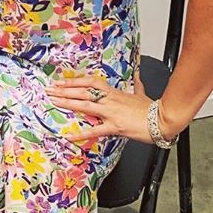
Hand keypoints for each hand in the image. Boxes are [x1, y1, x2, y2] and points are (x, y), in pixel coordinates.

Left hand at [45, 72, 181, 144]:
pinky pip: (95, 130)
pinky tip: (69, 136)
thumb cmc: (152, 109)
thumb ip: (137, 86)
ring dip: (68, 103)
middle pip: (84, 91)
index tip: (62, 82)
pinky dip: (81, 133)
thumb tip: (137, 76)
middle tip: (50, 89)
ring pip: (86, 105)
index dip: (75, 81)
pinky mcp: (116, 126)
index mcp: (115, 93)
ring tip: (53, 101)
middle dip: (65, 90)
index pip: (91, 83)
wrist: (163, 119)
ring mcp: (112, 113)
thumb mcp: (142, 94)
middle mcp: (110, 100)